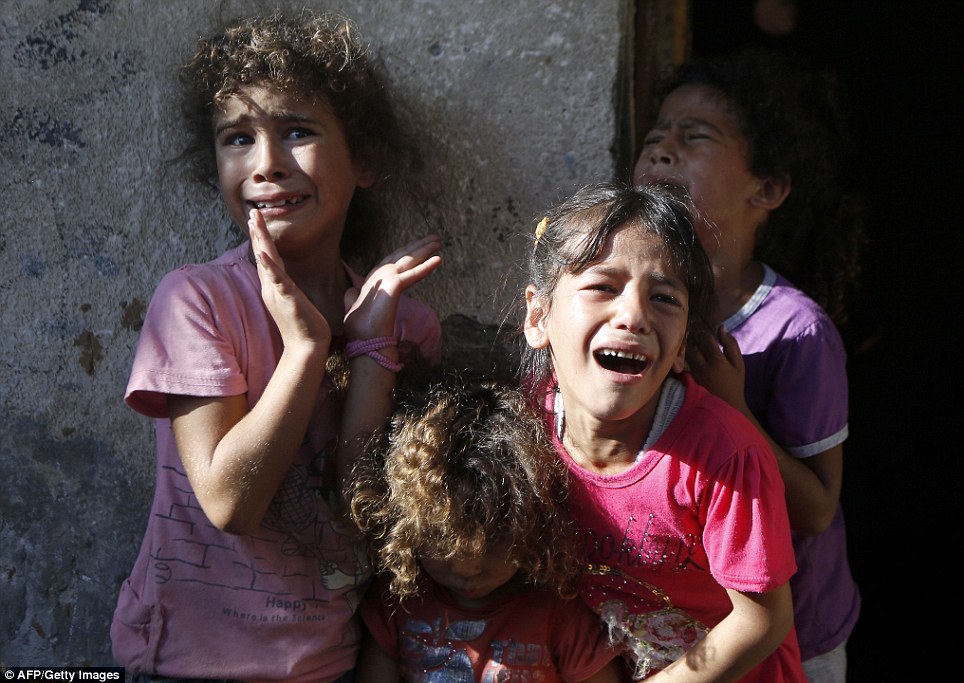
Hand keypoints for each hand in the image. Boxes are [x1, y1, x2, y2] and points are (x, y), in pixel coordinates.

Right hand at [248, 209, 331, 353]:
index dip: (260, 239)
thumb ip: (288, 288)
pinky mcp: (287, 299)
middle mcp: (272, 288)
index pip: (266, 258)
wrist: (306, 347)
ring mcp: (278, 293)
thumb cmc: (304, 326)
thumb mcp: (294, 301)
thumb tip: (288, 281)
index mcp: (275, 287)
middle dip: (257, 232)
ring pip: (267, 262)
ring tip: (254, 222)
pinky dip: (269, 266)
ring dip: (260, 241)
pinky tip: (262, 252)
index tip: (256, 220)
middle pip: (263, 255)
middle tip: (252, 212)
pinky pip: (277, 280)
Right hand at [343, 234, 441, 340]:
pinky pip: (414, 273)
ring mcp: (385, 277)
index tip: (418, 246)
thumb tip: (352, 292)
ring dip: (425, 249)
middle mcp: (378, 274)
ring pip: (409, 259)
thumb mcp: (353, 307)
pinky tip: (439, 259)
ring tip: (438, 240)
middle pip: (402, 255)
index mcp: (372, 279)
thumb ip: (353, 297)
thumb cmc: (360, 328)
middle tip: (434, 237)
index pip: (391, 260)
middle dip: (418, 245)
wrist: (365, 340)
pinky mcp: (394, 284)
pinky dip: (427, 266)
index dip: (405, 252)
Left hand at [686, 324, 748, 413]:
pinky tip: (687, 354)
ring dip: (687, 346)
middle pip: (692, 345)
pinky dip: (684, 356)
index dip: (704, 330)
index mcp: (716, 360)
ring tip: (689, 340)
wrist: (727, 405)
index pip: (705, 338)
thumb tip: (722, 327)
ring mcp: (694, 373)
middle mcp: (702, 366)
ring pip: (686, 353)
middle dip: (692, 336)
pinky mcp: (688, 379)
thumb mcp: (738, 364)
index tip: (703, 327)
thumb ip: (731, 344)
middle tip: (693, 330)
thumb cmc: (735, 383)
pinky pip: (683, 363)